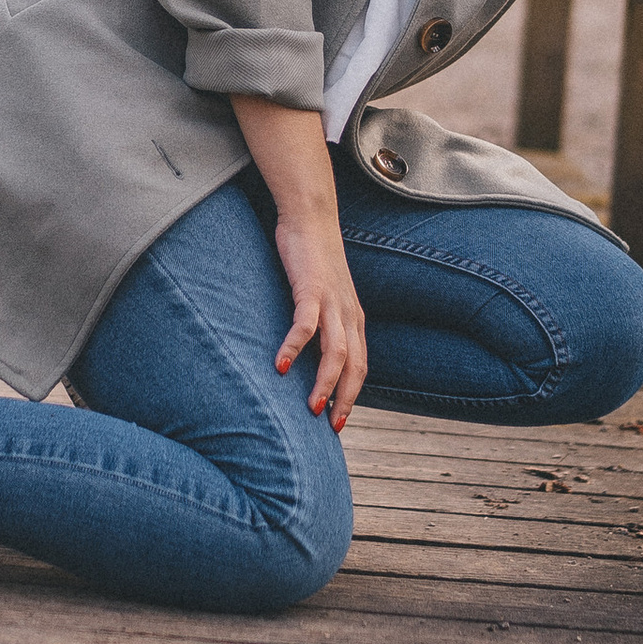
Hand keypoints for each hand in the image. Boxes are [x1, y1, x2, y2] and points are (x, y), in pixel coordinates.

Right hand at [271, 209, 368, 427]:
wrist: (310, 217)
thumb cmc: (312, 259)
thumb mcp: (324, 296)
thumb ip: (322, 323)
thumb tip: (308, 354)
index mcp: (353, 318)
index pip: (361, 365)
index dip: (352, 395)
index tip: (338, 422)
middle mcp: (349, 313)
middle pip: (355, 365)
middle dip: (344, 398)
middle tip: (330, 426)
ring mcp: (332, 301)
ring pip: (336, 351)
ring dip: (325, 382)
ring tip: (310, 407)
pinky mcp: (311, 288)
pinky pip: (305, 324)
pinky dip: (296, 347)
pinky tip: (282, 366)